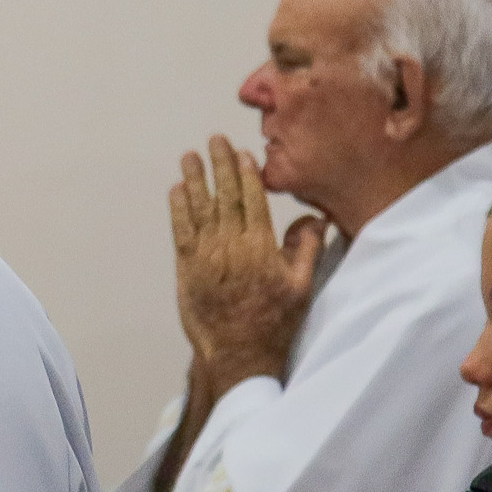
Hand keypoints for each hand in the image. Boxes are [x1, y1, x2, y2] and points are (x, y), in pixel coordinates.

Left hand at [170, 135, 324, 401]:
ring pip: (199, 209)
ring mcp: (206, 255)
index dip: (246, 174)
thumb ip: (307, 249)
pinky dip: (178, 209)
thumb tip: (316, 216)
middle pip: (225, 198)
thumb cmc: (274, 320)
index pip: (253, 201)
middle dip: (220, 167)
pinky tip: (176, 190)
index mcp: (260, 247)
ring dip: (194, 180)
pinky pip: (181, 231)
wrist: (238, 351)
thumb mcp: (301, 286)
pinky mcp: (186, 267)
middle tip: (214, 140)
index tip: (242, 153)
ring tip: (190, 156)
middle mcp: (231, 245)